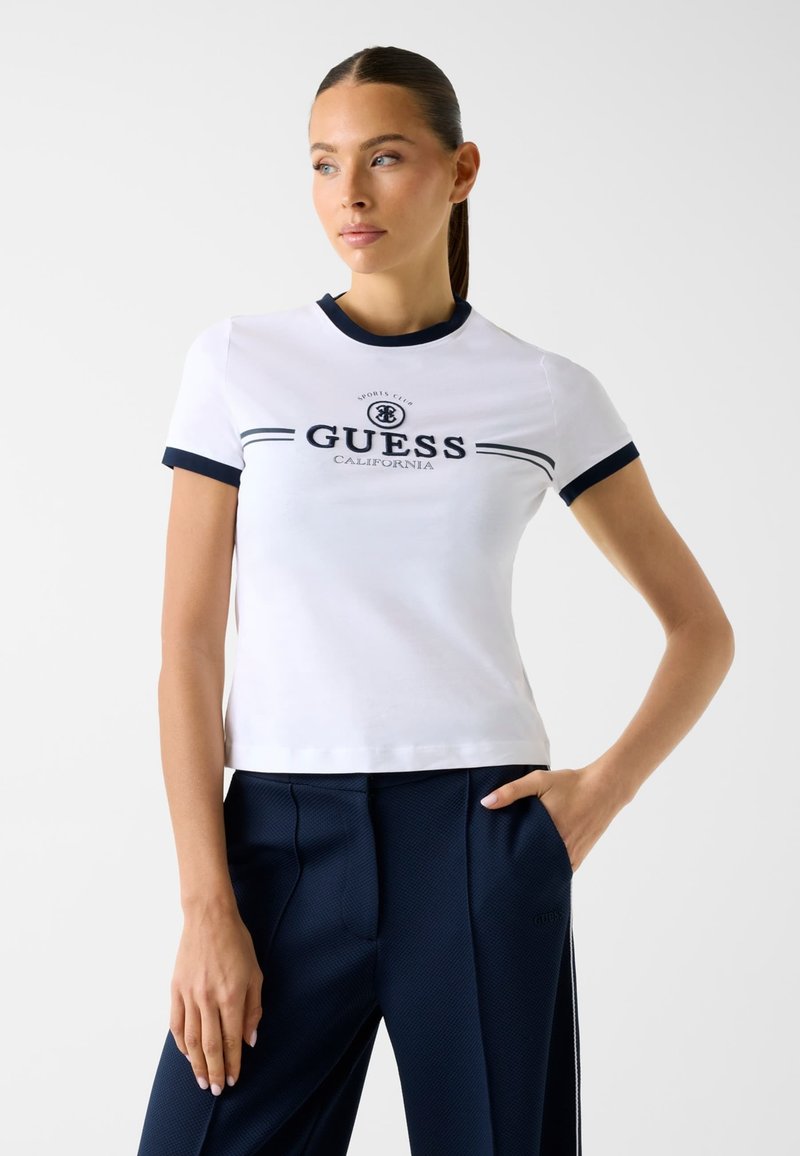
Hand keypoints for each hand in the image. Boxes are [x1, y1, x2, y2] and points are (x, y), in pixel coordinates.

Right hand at [170, 903, 262, 1094]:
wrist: (209, 917)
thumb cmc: (237, 943)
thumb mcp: (256, 973)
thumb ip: (254, 1008)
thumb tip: (250, 1040)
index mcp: (232, 995)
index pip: (231, 1039)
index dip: (233, 1062)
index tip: (235, 1079)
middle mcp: (209, 998)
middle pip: (209, 1045)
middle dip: (215, 1071)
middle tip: (218, 1090)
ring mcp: (189, 994)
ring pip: (190, 1039)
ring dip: (196, 1064)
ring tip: (203, 1080)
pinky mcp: (175, 989)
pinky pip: (176, 1024)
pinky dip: (181, 1044)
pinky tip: (187, 1055)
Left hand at [479, 763, 625, 872]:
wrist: (605, 788)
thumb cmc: (571, 784)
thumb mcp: (539, 780)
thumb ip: (512, 791)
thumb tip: (486, 803)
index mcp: (547, 830)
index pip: (521, 854)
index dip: (507, 860)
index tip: (494, 862)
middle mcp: (560, 847)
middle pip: (533, 866)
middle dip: (519, 868)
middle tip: (502, 870)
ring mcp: (572, 854)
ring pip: (548, 871)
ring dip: (535, 871)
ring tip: (517, 872)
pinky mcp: (580, 856)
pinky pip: (561, 870)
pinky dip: (550, 870)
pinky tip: (539, 868)